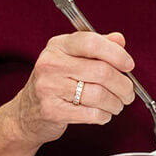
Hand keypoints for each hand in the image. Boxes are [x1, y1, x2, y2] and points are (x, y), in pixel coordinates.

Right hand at [4, 30, 137, 144]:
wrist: (26, 112)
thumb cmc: (56, 82)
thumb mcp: (72, 57)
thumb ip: (96, 47)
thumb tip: (119, 40)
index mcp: (58, 46)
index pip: (91, 42)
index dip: (116, 54)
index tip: (129, 65)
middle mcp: (50, 64)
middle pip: (101, 71)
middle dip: (123, 85)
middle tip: (128, 93)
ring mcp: (48, 87)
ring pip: (99, 94)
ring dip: (116, 103)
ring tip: (117, 104)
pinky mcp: (51, 110)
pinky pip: (91, 113)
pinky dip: (104, 115)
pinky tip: (103, 114)